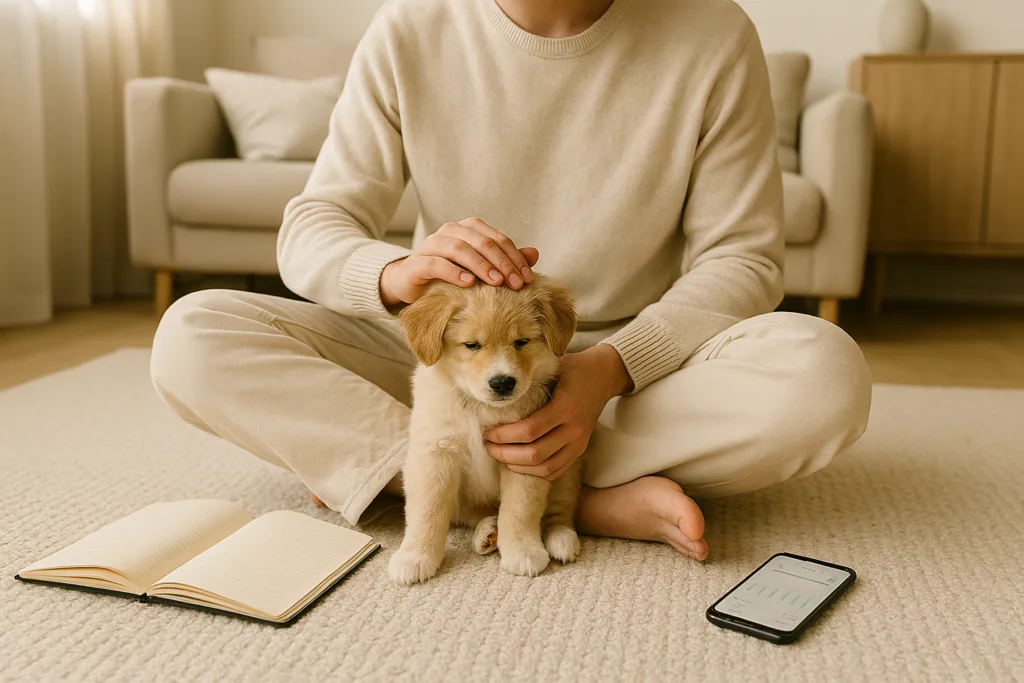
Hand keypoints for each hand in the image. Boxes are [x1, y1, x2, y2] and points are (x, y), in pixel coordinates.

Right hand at [379, 217, 538, 306]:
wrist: (411, 284)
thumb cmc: (450, 275)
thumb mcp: (479, 270)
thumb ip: (504, 261)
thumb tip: (535, 254)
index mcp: (468, 229)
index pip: (497, 239)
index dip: (514, 257)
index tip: (527, 278)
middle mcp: (449, 231)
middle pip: (481, 241)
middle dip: (501, 262)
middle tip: (515, 283)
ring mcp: (431, 245)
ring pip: (459, 248)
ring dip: (480, 265)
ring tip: (496, 282)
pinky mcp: (417, 263)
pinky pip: (436, 264)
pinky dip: (453, 272)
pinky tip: (468, 283)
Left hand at [485, 344, 632, 479]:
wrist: (604, 375)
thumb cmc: (573, 369)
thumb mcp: (552, 368)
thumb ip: (530, 383)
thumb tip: (496, 394)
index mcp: (566, 407)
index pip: (529, 430)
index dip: (504, 436)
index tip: (487, 432)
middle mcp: (574, 429)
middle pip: (534, 454)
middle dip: (505, 454)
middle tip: (488, 446)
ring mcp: (579, 443)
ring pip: (545, 468)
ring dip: (518, 466)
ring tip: (500, 456)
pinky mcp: (580, 450)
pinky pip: (556, 471)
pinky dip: (535, 472)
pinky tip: (518, 464)